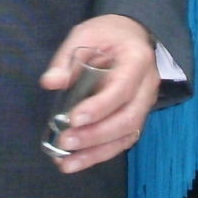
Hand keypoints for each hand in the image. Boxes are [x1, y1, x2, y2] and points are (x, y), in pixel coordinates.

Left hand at [37, 14, 158, 172]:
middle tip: (65, 141)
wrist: (132, 36)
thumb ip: (67, 59)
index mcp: (137, 61)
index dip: (100, 107)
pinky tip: (76, 161)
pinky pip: (123, 140)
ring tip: (66, 163)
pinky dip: (100, 154)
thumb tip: (50, 83)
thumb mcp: (84, 35)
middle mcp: (147, 87)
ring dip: (96, 153)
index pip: (122, 89)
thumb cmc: (107, 34)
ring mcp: (145, 104)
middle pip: (128, 119)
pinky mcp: (137, 117)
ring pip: (127, 136)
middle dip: (96, 135)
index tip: (73, 119)